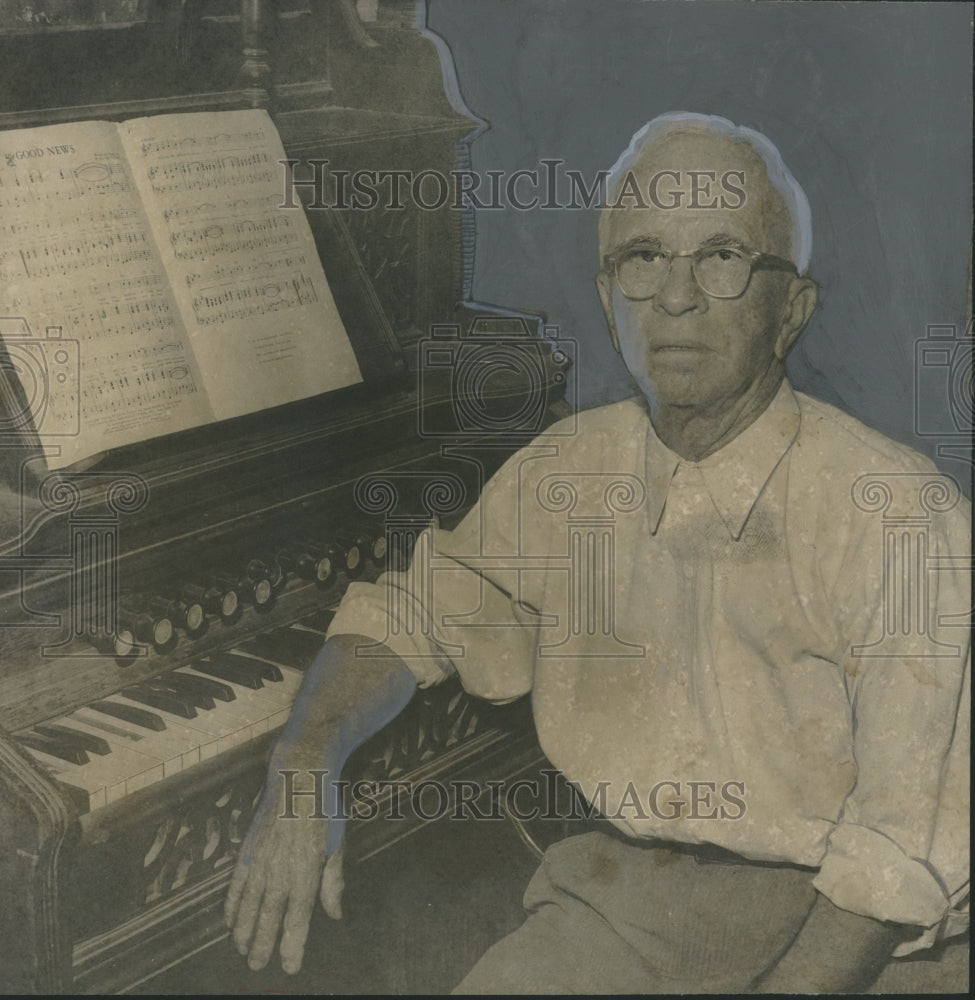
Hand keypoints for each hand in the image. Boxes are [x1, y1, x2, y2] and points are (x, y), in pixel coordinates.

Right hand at [225, 770, 345, 973]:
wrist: (299, 775)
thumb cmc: (325, 809)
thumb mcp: (338, 846)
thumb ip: (333, 883)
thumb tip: (334, 913)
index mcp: (305, 873)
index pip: (296, 921)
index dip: (291, 947)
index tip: (289, 966)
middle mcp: (279, 872)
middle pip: (268, 919)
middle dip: (262, 946)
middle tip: (257, 966)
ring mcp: (260, 862)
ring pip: (248, 907)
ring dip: (244, 931)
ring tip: (242, 950)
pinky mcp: (248, 850)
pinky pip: (236, 885)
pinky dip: (232, 905)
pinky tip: (230, 921)